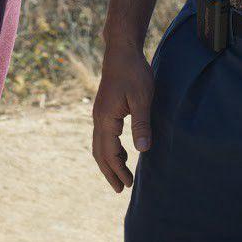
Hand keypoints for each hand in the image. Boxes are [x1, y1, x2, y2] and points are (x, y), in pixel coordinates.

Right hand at [91, 42, 153, 191]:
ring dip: (108, 161)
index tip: (127, 185)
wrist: (121, 52)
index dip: (118, 170)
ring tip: (121, 175)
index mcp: (106, 118)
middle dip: (109, 171)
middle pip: (99, 152)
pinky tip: (122, 151)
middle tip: (120, 189)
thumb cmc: (134, 73)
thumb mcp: (142, 99)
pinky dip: (110, 149)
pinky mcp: (104, 109)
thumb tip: (143, 150)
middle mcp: (98, 118)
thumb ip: (141, 125)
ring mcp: (99, 113)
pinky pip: (103, 135)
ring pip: (99, 144)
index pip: (109, 152)